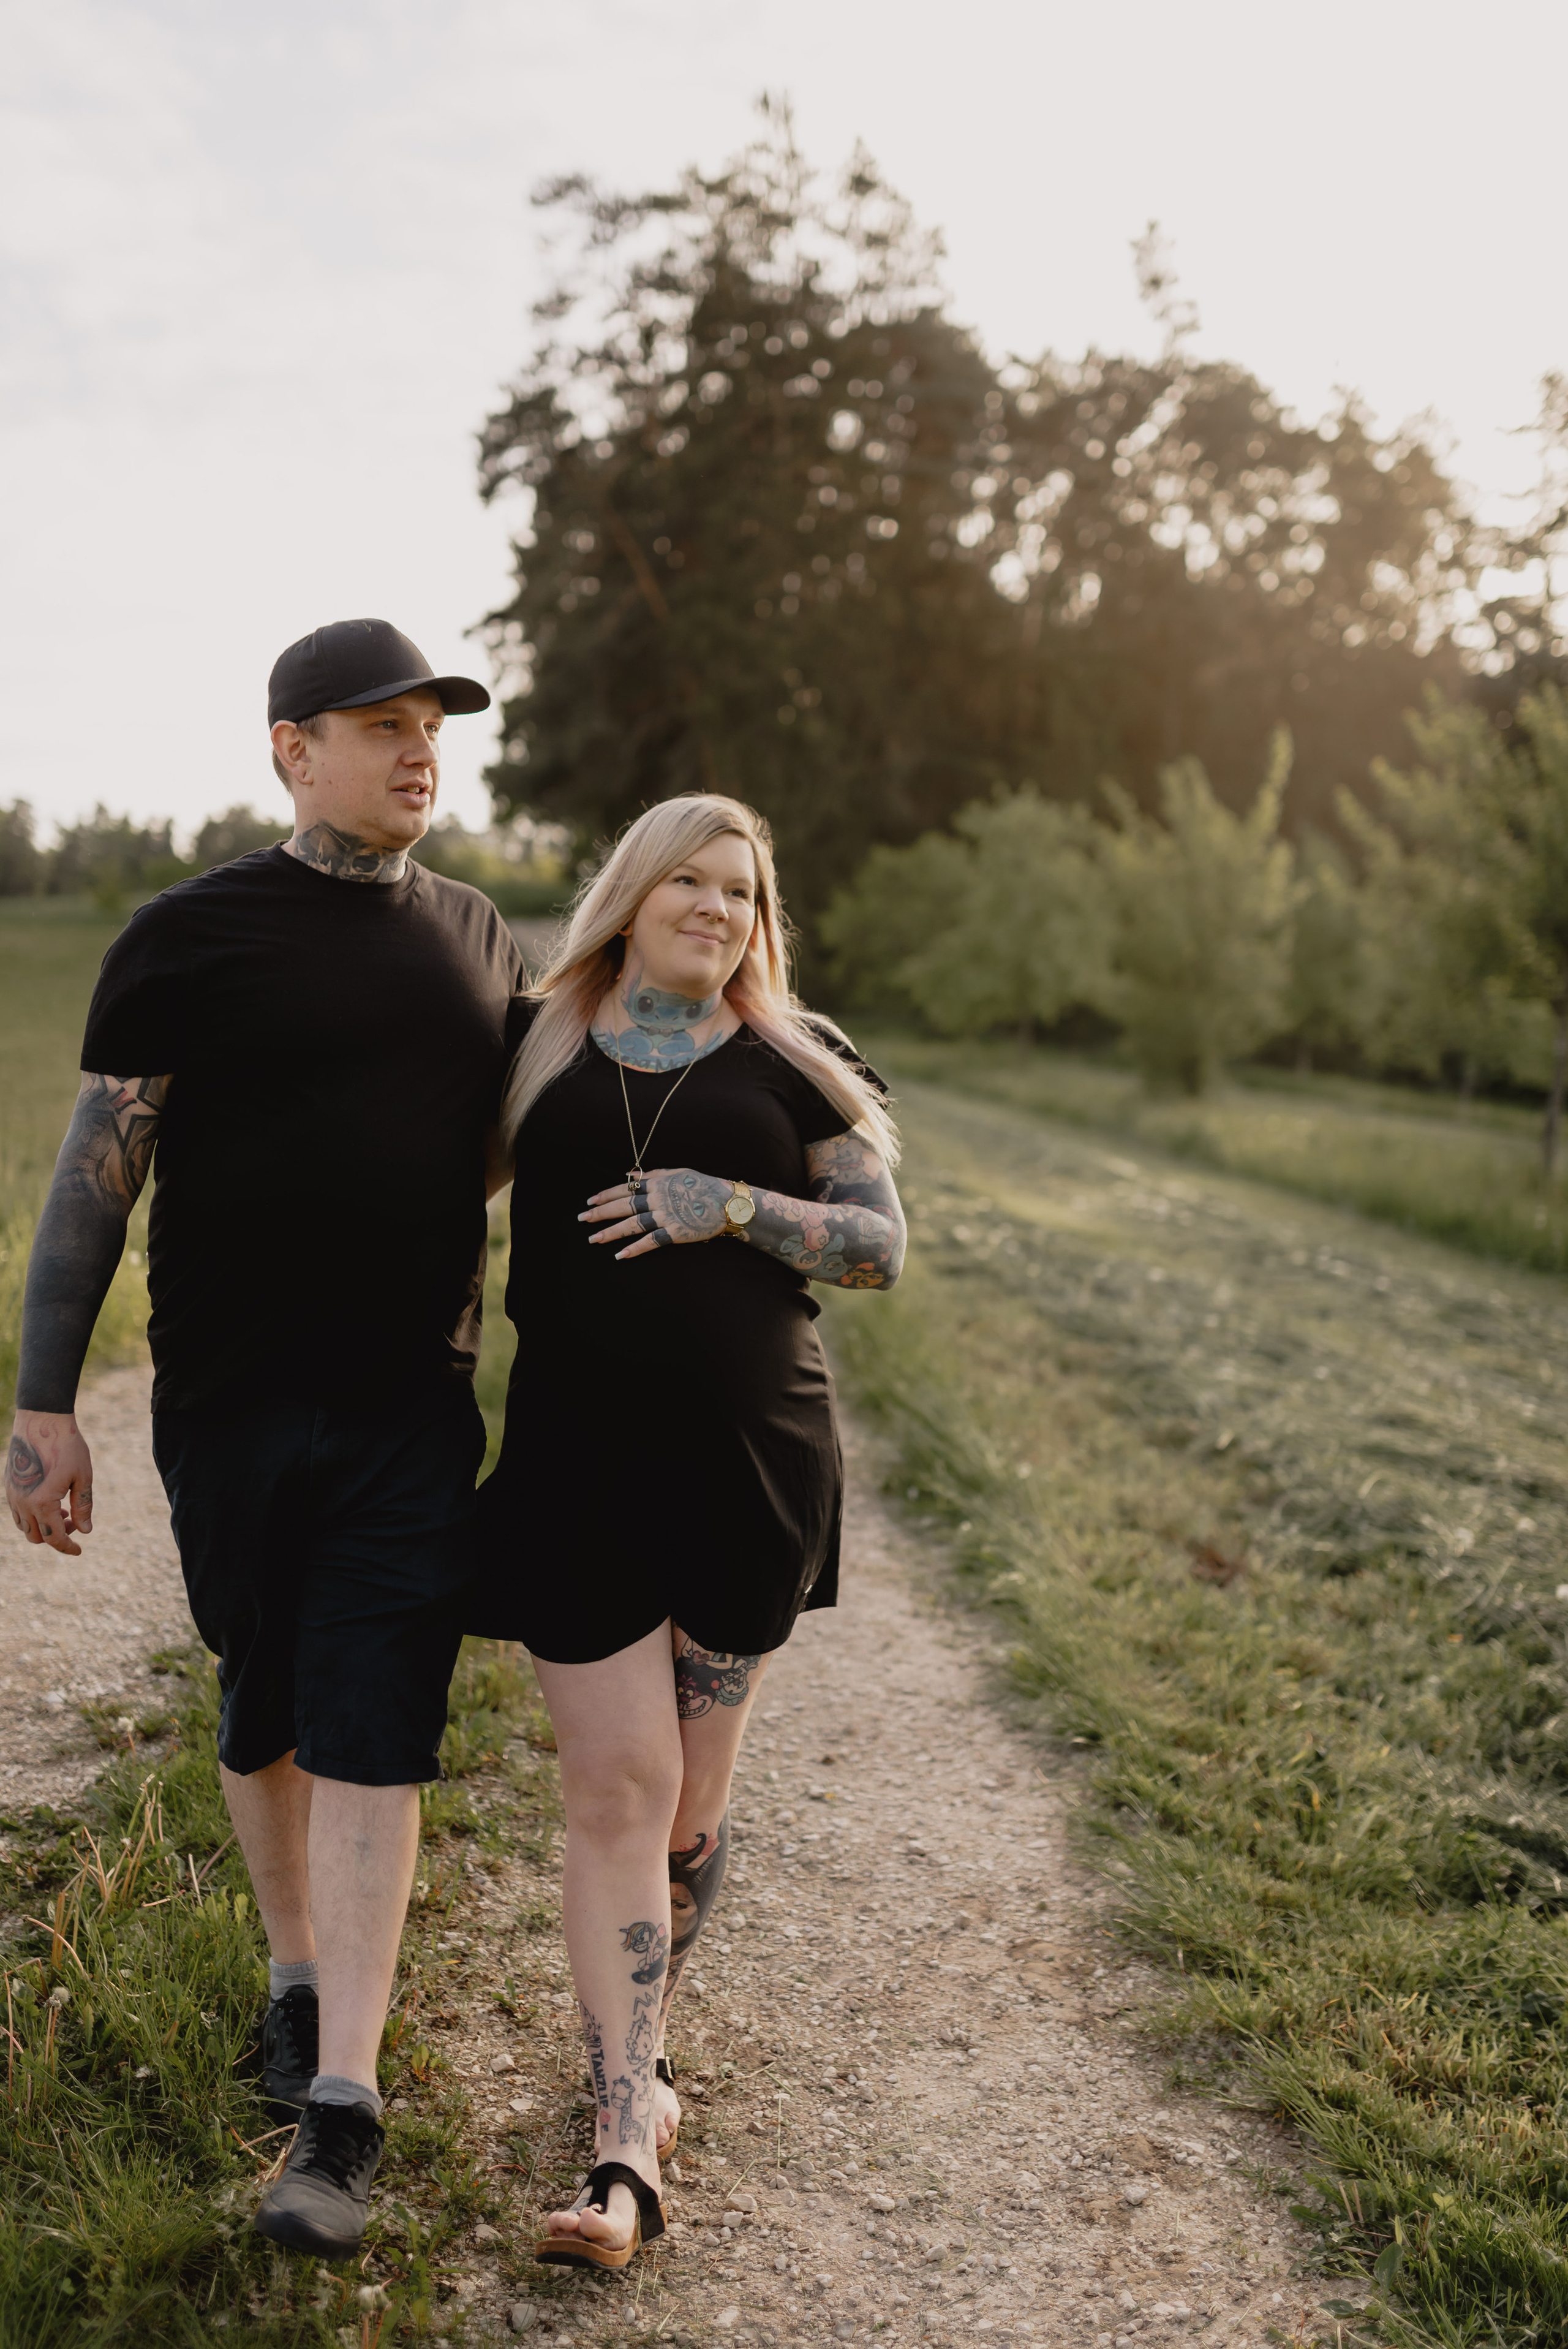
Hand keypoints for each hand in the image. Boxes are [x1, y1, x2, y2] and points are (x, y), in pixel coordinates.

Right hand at [6, 1412, 94, 1555]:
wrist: (42, 1419)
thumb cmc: (67, 1446)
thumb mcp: (82, 1477)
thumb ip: (83, 1506)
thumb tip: (85, 1531)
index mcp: (42, 1503)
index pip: (54, 1538)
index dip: (67, 1548)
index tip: (79, 1550)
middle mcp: (22, 1503)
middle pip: (36, 1538)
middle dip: (56, 1536)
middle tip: (74, 1522)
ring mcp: (12, 1494)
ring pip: (24, 1527)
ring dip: (43, 1526)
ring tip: (63, 1511)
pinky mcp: (8, 1484)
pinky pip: (17, 1512)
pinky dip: (32, 1515)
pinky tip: (49, 1501)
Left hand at [580, 1168, 728, 1258]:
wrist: (727, 1203)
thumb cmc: (703, 1186)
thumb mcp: (678, 1173)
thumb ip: (653, 1174)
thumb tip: (628, 1175)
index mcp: (657, 1183)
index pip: (625, 1189)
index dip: (606, 1195)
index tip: (590, 1201)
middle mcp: (658, 1199)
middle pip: (623, 1206)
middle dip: (600, 1213)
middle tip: (583, 1219)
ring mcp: (666, 1216)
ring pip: (632, 1224)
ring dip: (611, 1232)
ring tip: (594, 1239)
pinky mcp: (675, 1232)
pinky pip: (651, 1241)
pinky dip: (635, 1249)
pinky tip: (620, 1255)